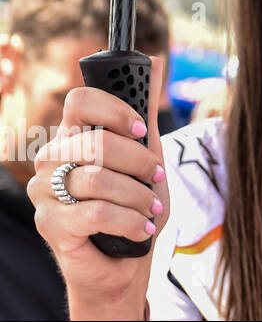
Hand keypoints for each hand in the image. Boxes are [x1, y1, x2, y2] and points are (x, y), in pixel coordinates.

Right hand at [27, 83, 167, 319]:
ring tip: (151, 208)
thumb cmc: (133, 204)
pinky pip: (95, 212)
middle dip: (140, 163)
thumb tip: (156, 60)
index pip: (81, 100)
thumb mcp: (148, 155)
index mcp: (74, 136)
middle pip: (96, 142)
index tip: (140, 131)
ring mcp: (46, 191)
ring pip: (98, 179)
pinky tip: (141, 228)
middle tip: (156, 179)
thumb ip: (146, 113)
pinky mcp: (49, 223)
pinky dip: (129, 220)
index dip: (115, 111)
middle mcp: (53, 158)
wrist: (123, 261)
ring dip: (138, 196)